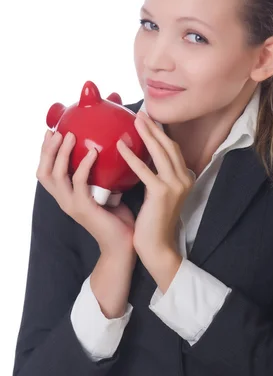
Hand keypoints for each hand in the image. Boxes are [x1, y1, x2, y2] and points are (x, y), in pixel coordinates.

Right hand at [36, 129, 136, 254]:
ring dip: (62, 153)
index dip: (46, 152)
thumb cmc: (118, 218)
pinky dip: (84, 165)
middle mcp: (64, 200)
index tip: (53, 132)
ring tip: (70, 136)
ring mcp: (72, 205)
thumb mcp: (106, 192)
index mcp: (67, 196)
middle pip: (44, 171)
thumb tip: (110, 152)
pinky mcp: (84, 208)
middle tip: (58, 131)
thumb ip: (101, 176)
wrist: (124, 245)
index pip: (46, 172)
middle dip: (48, 149)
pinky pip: (79, 182)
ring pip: (57, 174)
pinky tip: (93, 153)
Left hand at [116, 110, 193, 269]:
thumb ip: (154, 177)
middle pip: (169, 146)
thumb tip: (139, 158)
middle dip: (155, 127)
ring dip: (147, 134)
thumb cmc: (153, 223)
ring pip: (160, 152)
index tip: (148, 119)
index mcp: (185, 178)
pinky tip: (120, 146)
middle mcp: (184, 179)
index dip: (161, 133)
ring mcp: (175, 185)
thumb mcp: (157, 195)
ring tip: (134, 120)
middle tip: (140, 112)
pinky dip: (132, 156)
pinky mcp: (162, 193)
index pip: (172, 150)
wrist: (157, 247)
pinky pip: (145, 169)